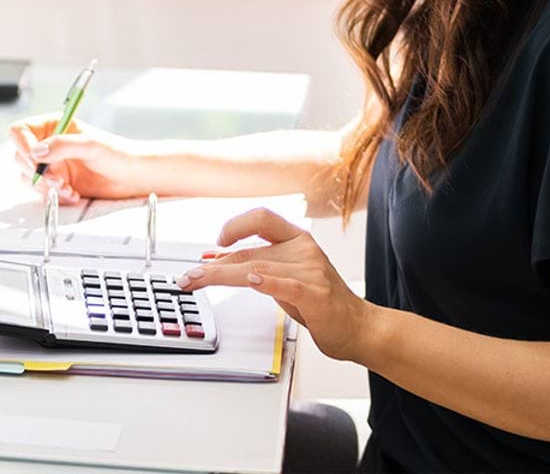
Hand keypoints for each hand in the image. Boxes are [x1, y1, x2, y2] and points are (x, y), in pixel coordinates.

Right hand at [7, 113, 144, 203]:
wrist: (131, 177)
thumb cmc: (116, 153)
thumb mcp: (90, 145)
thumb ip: (62, 145)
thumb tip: (36, 152)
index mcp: (53, 125)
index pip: (21, 130)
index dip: (22, 144)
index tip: (34, 158)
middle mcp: (48, 144)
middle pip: (21, 156)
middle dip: (36, 170)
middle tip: (56, 179)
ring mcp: (51, 165)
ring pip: (28, 176)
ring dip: (45, 185)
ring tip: (67, 188)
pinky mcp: (56, 183)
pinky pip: (42, 191)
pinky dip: (55, 195)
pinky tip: (73, 194)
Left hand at [176, 208, 377, 362]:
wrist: (360, 329)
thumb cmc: (323, 303)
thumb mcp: (286, 278)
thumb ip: (258, 266)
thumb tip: (217, 260)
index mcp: (298, 240)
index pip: (262, 219)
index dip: (235, 226)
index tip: (215, 241)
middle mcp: (304, 250)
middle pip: (250, 251)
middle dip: (213, 266)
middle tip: (188, 277)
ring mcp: (311, 271)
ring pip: (257, 267)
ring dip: (221, 276)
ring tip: (198, 281)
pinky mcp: (316, 295)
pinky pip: (287, 285)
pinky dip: (267, 282)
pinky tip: (252, 281)